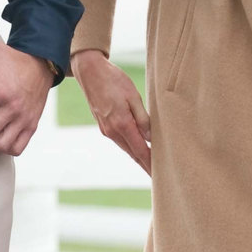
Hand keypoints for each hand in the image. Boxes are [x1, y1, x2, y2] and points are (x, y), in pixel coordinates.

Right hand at [72, 48, 150, 174]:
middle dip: (146, 166)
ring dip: (139, 158)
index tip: (161, 176)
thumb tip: (151, 137)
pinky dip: (132, 148)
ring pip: (127, 148)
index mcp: (122, 124)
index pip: (141, 151)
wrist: (89, 72)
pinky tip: (139, 150)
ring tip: (152, 167)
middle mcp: (112, 131)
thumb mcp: (133, 96)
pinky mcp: (104, 126)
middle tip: (160, 179)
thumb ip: (143, 118)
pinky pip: (121, 141)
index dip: (151, 164)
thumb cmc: (114, 80)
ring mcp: (106, 130)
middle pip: (134, 154)